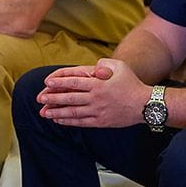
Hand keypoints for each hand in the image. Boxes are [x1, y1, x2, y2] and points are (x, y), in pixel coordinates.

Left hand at [35, 58, 150, 127]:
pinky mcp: (101, 121)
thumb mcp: (119, 67)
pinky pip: (81, 122)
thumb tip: (92, 67)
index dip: (59, 82)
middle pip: (70, 98)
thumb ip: (103, 64)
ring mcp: (98, 111)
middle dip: (53, 98)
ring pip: (73, 112)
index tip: (47, 83)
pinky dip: (68, 121)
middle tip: (40, 98)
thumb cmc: (131, 83)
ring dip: (57, 112)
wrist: (145, 105)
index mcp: (98, 83)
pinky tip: (59, 119)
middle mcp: (96, 97)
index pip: (74, 82)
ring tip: (44, 112)